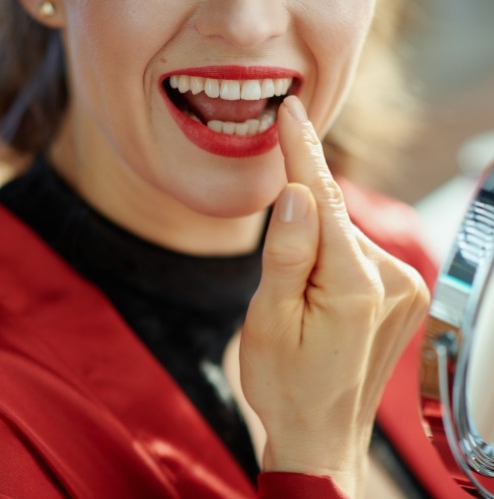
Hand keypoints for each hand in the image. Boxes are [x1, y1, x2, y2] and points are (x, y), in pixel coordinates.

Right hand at [239, 96, 429, 496]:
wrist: (321, 434)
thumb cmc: (286, 383)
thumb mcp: (268, 320)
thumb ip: (286, 253)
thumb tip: (296, 193)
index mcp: (355, 286)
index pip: (325, 199)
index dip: (301, 153)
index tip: (290, 112)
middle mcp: (393, 280)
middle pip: (335, 219)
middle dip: (300, 221)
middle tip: (278, 274)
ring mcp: (405, 288)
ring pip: (345, 237)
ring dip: (315, 248)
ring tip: (298, 302)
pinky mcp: (403, 296)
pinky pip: (358, 255)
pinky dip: (332, 259)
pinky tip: (319, 296)